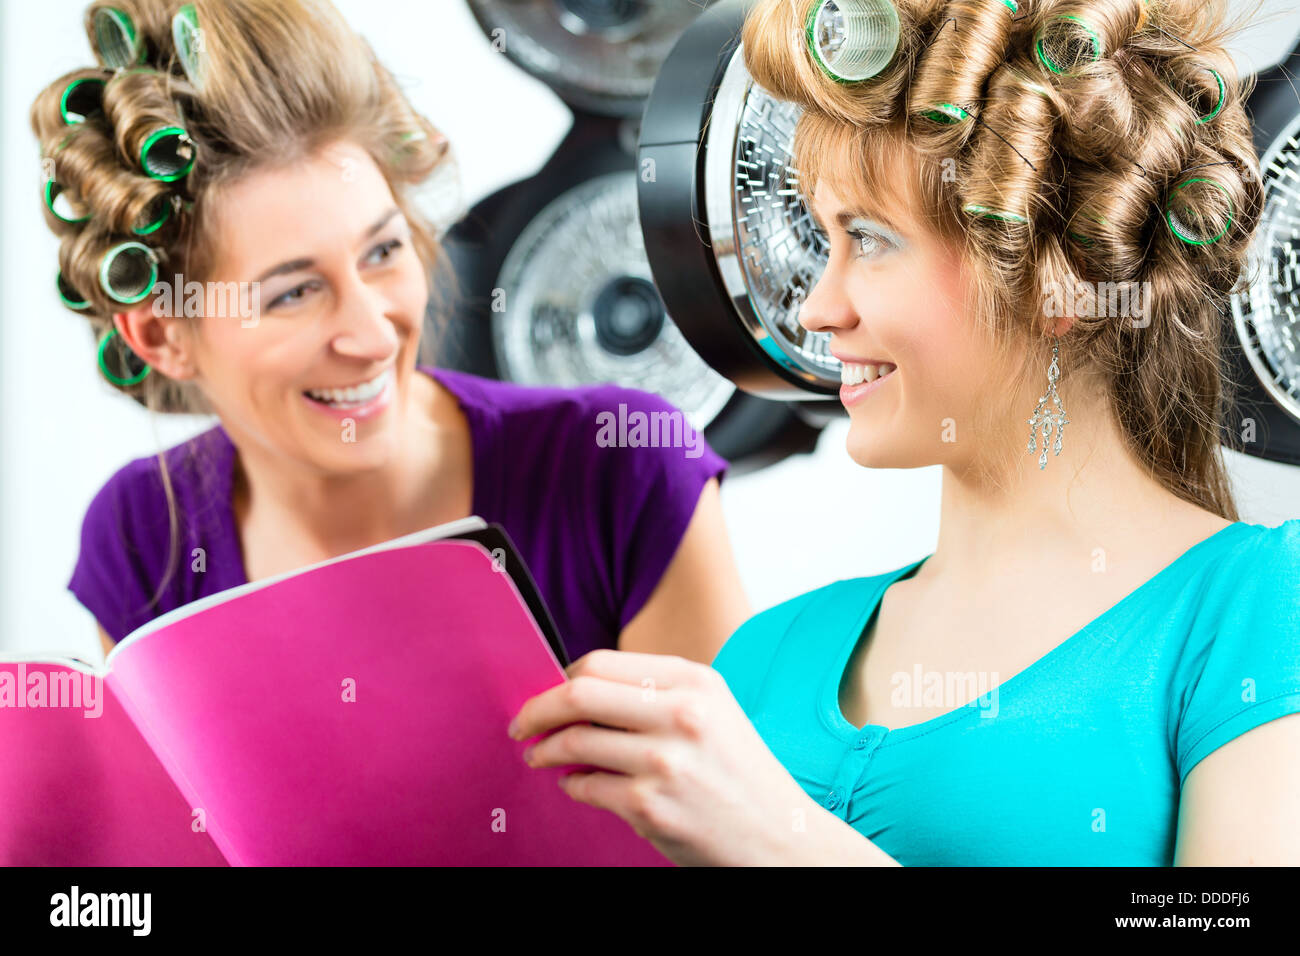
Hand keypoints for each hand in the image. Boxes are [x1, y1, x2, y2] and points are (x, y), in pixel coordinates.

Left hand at [507, 649, 852, 865]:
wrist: (780, 836)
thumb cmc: (740, 772)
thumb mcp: (712, 710)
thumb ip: (653, 693)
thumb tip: (575, 690)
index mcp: (694, 681)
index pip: (599, 663)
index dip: (560, 678)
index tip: (548, 693)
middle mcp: (681, 714)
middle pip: (578, 694)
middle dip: (537, 709)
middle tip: (521, 724)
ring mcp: (664, 762)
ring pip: (574, 743)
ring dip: (545, 751)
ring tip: (541, 756)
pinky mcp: (651, 806)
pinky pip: (586, 787)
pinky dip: (570, 785)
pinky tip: (574, 784)